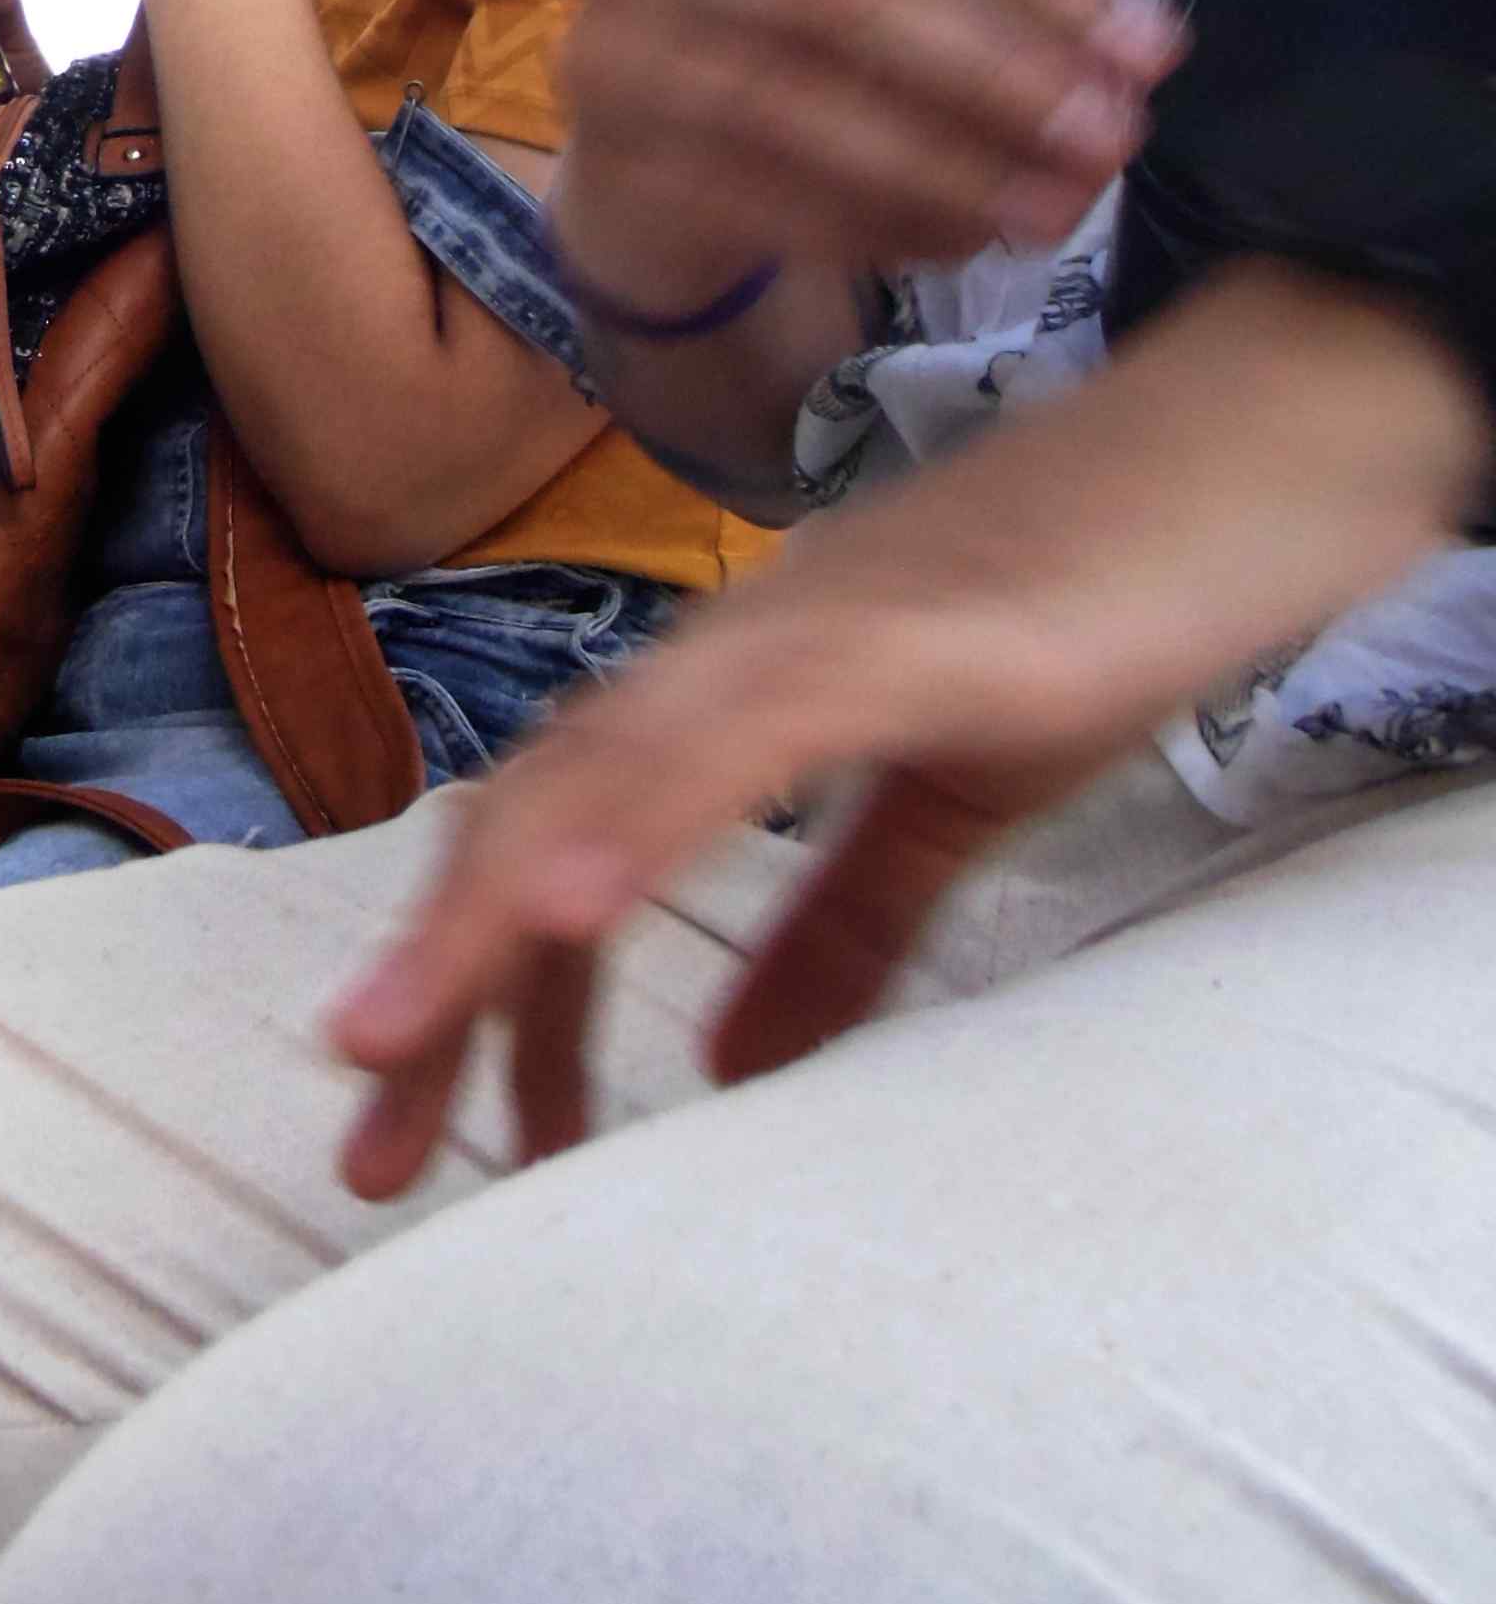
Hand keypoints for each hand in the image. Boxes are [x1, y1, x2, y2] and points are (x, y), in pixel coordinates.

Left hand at [327, 263, 1488, 1200]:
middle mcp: (725, 656)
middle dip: (437, 984)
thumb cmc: (1087, 614)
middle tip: (364, 1151)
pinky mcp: (905, 637)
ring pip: (600, 772)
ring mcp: (805, 633)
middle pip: (530, 817)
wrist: (1239, 452)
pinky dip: (644, 814)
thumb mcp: (947, 802)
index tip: (406, 1134)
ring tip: (398, 1051)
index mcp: (725, 698)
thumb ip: (839, 926)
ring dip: (488, 914)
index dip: (464, 981)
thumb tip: (733, 1068)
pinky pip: (744, 732)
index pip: (549, 841)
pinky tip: (565, 906)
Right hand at [553, 0, 1178, 311]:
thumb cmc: (782, 68)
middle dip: (990, 71)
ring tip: (1048, 213)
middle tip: (1105, 138)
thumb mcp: (868, 7)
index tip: (1140, 50)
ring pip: (791, 107)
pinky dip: (867, 227)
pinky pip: (754, 202)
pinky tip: (959, 246)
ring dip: (939, 166)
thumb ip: (987, 14)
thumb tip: (1138, 53)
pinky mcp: (615, 168)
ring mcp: (622, 61)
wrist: (631, 174)